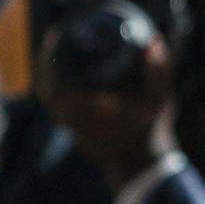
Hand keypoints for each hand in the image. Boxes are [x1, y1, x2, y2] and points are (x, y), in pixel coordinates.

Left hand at [44, 28, 178, 198]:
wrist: (141, 166)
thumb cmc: (149, 131)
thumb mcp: (157, 99)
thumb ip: (157, 70)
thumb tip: (154, 41)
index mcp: (82, 109)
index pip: (53, 79)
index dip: (50, 56)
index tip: (54, 37)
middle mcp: (69, 119)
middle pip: (47, 85)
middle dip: (48, 62)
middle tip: (54, 39)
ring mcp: (69, 128)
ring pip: (51, 97)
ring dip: (52, 76)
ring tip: (56, 52)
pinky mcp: (73, 132)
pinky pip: (58, 106)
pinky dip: (58, 90)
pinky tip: (64, 77)